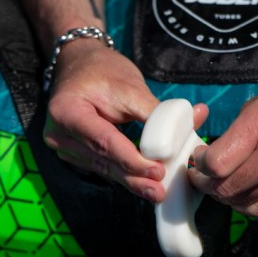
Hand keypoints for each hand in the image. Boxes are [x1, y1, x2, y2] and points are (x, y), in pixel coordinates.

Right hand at [43, 39, 207, 202]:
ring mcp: (65, 147)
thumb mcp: (130, 87)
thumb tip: (198, 116)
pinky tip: (143, 183)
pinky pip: (103, 167)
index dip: (131, 159)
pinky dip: (124, 174)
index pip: (103, 141)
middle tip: (159, 191)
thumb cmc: (103, 71)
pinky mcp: (75, 154)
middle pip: (103, 161)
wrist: (79, 65)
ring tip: (156, 191)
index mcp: (67, 111)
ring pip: (104, 168)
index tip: (157, 170)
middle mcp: (60, 134)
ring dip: (131, 181)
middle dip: (134, 179)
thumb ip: (158, 110)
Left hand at [188, 70, 257, 216]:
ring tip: (219, 183)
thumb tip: (217, 151)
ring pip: (241, 202)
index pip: (217, 163)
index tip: (199, 158)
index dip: (201, 165)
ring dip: (223, 196)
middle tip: (201, 175)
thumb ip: (239, 129)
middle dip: (205, 184)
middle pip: (225, 188)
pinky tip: (240, 192)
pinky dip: (244, 204)